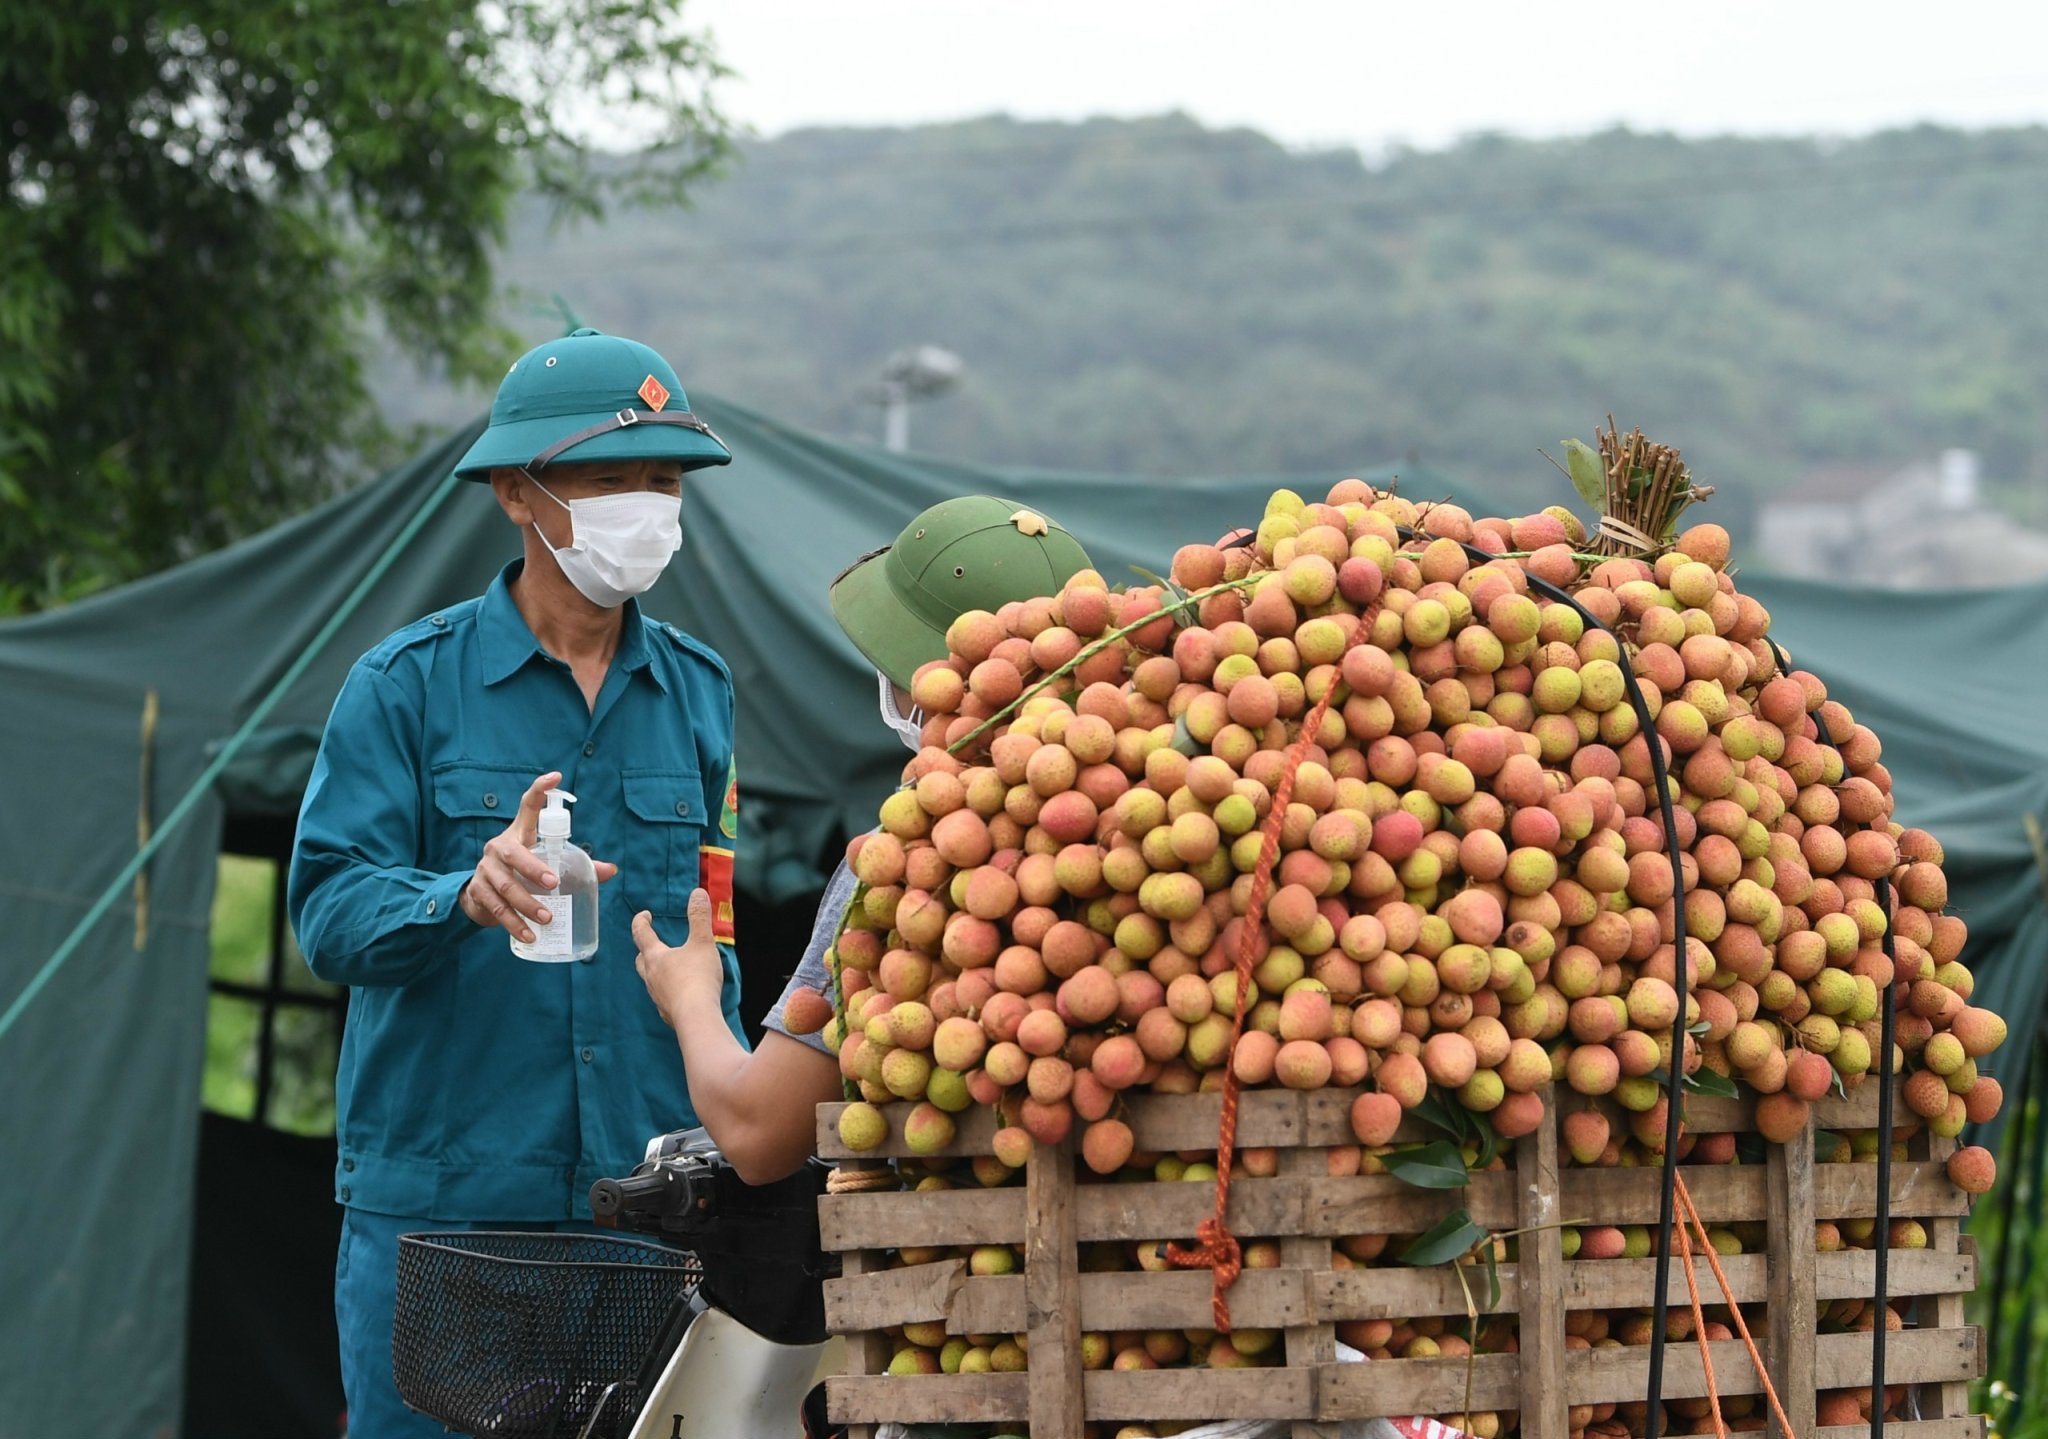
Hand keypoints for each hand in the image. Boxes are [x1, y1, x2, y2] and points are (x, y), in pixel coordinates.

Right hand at [457, 770, 618, 941]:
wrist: (480, 895)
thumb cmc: (521, 873)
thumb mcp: (544, 864)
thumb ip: (576, 866)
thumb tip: (610, 870)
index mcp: (519, 834)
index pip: (527, 806)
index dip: (540, 790)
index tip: (556, 776)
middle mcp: (499, 847)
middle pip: (514, 853)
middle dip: (533, 868)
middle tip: (553, 884)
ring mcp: (485, 870)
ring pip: (505, 886)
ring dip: (526, 905)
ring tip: (547, 918)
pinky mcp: (478, 892)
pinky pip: (496, 909)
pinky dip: (514, 925)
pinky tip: (528, 936)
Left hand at [633, 889, 723, 1028]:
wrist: (697, 1017)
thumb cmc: (697, 977)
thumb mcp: (702, 943)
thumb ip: (699, 917)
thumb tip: (697, 893)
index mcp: (656, 957)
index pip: (642, 934)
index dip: (641, 922)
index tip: (644, 914)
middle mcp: (651, 976)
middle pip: (641, 960)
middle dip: (645, 949)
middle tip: (652, 943)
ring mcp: (657, 996)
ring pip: (650, 979)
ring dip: (655, 970)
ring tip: (669, 967)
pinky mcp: (666, 1012)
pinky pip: (662, 996)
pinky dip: (667, 989)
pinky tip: (678, 991)